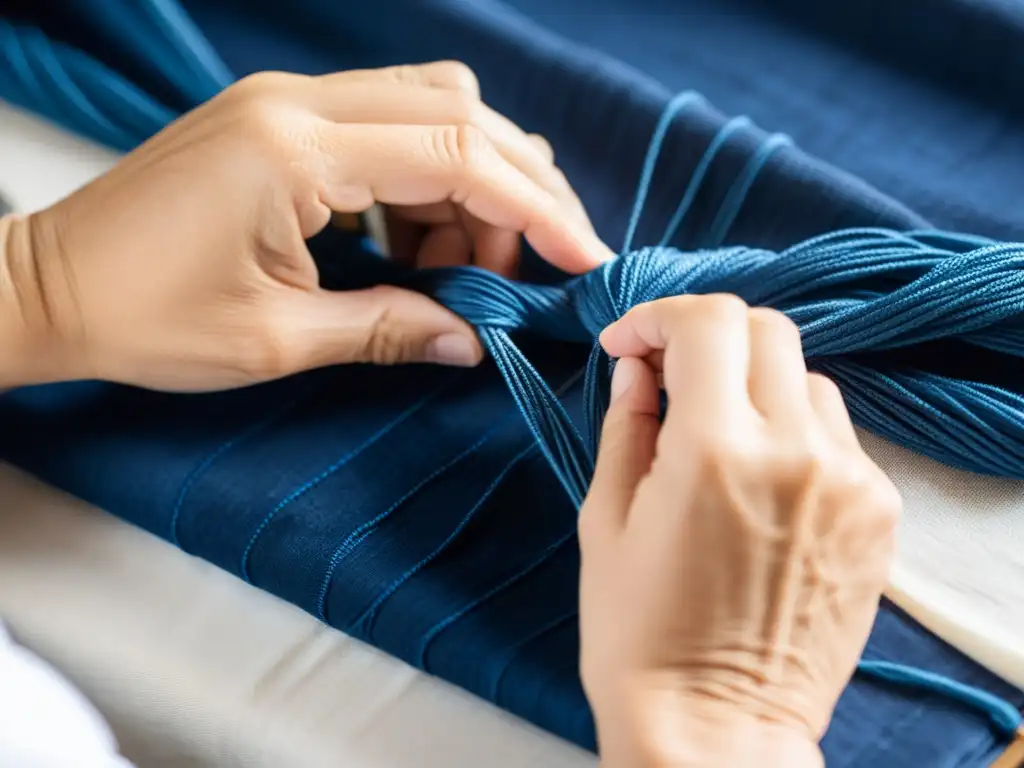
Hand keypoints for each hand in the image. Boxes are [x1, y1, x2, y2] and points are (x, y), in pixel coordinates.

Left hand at [0, 62, 611, 390]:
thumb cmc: (144, 319)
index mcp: (296, 149)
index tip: (583, 259)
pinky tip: (413, 251)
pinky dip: (422, 186)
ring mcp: (287, 100)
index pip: (457, 155)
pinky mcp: (280, 118)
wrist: (47, 288)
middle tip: (527, 270)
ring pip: (429, 111)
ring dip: (470, 187)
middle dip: (515, 191)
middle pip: (457, 113)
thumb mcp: (277, 341)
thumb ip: (390, 330)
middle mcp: (298, 101)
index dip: (536, 207)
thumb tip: (477, 343)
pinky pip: (386, 128)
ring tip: (460, 274)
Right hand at [579, 296, 900, 766]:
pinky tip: (762, 481)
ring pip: (807, 379)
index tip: (629, 346)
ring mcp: (849, 482)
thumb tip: (638, 368)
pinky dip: (794, 433)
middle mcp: (795, 451)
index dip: (658, 317)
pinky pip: (837, 436)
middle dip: (708, 338)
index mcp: (714, 449)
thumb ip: (625, 423)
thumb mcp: (604, 519)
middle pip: (767, 330)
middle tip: (671, 376)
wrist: (717, 725)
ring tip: (717, 435)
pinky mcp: (877, 513)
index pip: (707, 322)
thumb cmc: (639, 633)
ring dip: (756, 385)